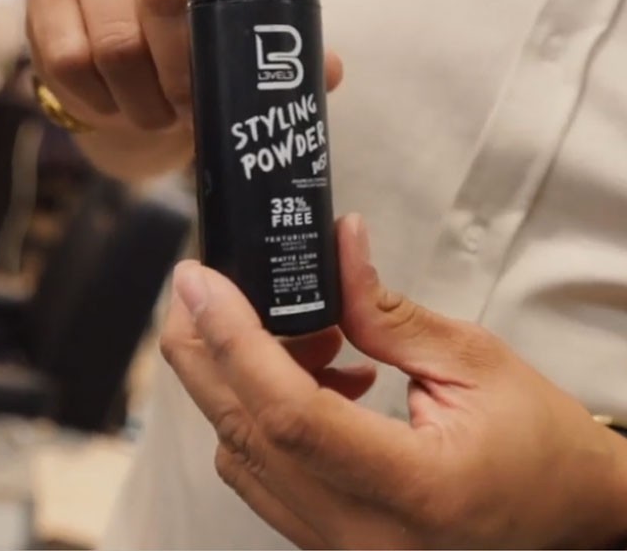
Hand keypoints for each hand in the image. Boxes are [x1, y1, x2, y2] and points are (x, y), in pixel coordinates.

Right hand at [27, 0, 342, 133]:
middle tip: (194, 109)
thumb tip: (328, 69)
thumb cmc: (182, 50)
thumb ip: (277, 56)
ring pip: (115, 42)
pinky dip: (100, 99)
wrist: (110, 66)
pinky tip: (116, 106)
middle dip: (185, 71)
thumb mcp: (231, 46)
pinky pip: (70, 60)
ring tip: (158, 117)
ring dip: (143, 98)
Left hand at [161, 214, 626, 548]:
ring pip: (242, 454)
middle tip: (197, 286)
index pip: (289, 413)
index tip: (200, 281)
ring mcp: (339, 547)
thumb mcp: (471, 359)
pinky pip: (261, 472)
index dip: (234, 339)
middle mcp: (363, 535)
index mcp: (413, 488)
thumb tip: (338, 242)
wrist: (566, 512)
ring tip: (300, 332)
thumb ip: (385, 308)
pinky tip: (311, 374)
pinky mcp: (328, 538)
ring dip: (238, 377)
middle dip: (203, 349)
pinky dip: (260, 412)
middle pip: (244, 436)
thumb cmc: (538, 441)